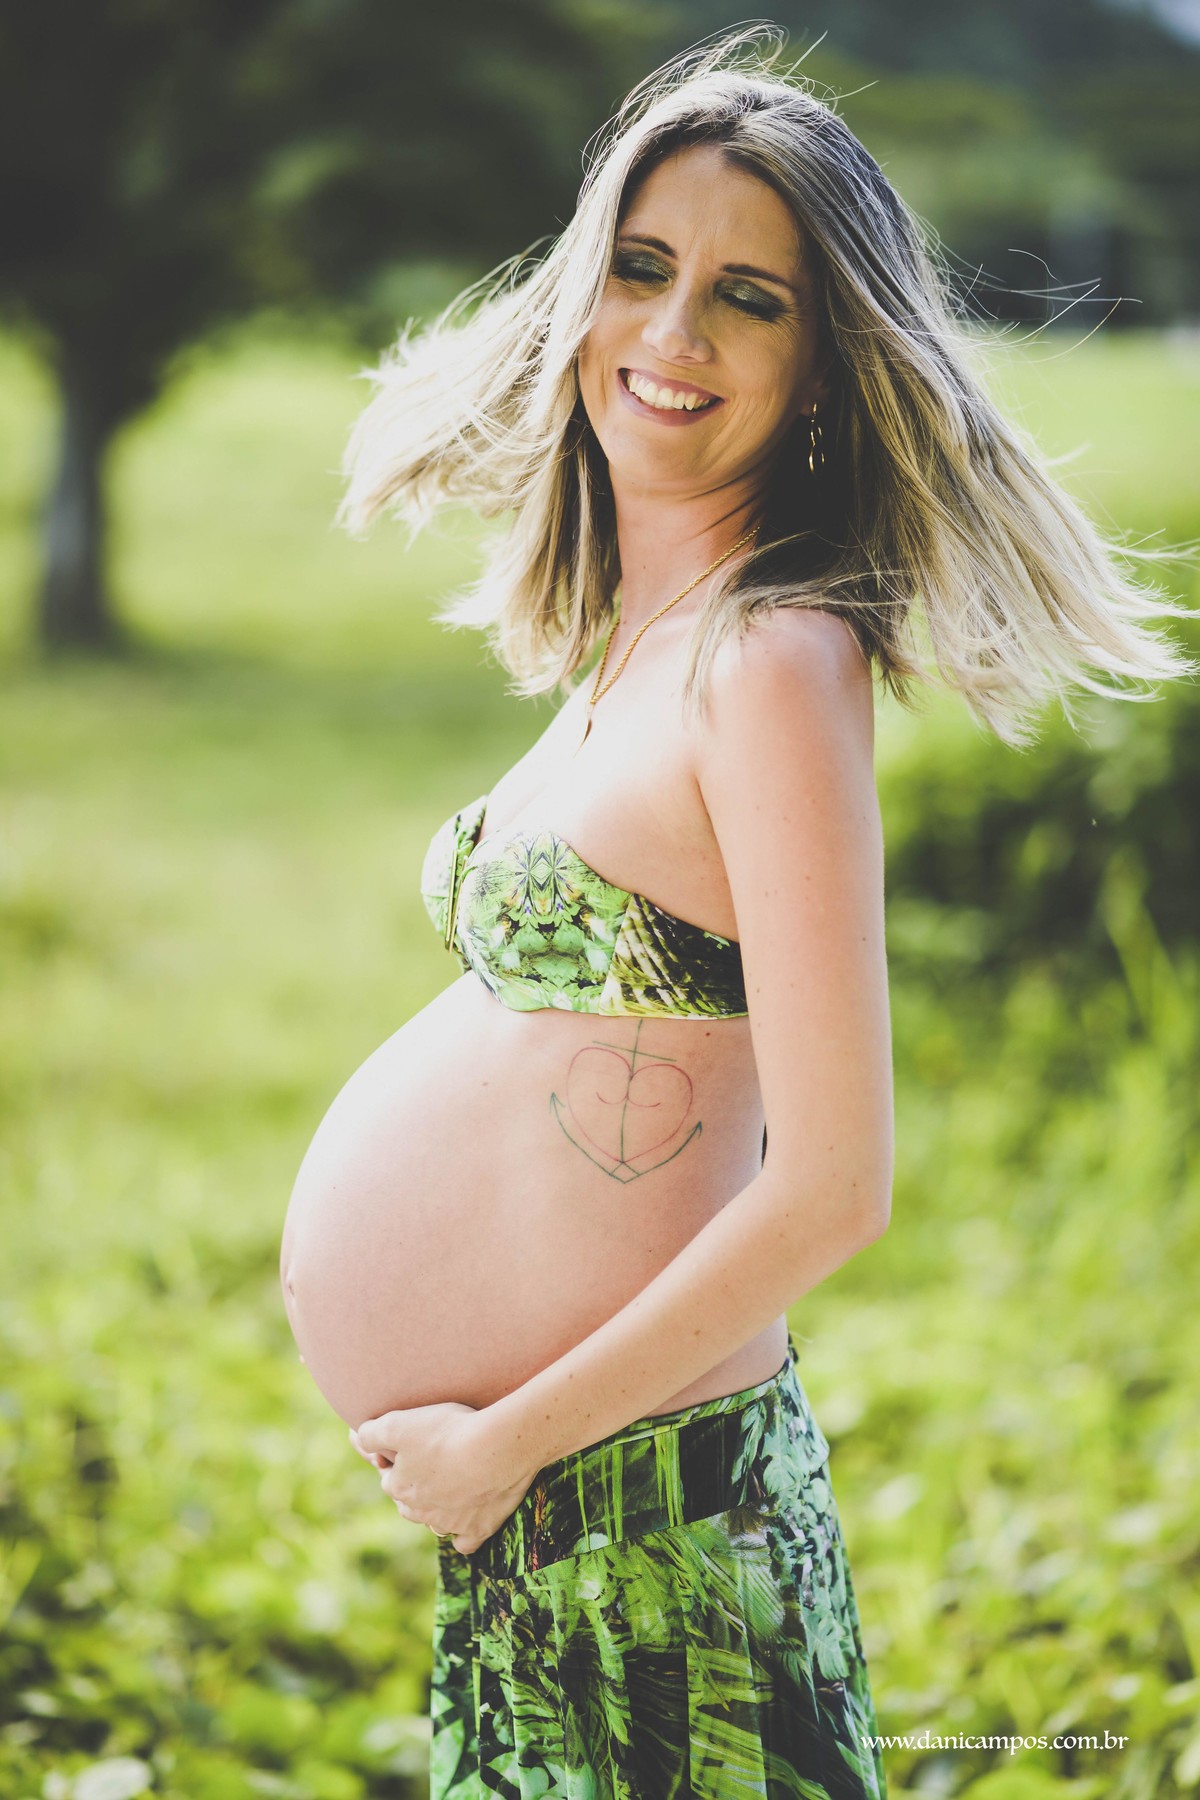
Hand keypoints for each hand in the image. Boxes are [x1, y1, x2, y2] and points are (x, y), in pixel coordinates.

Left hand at [350, 1400, 541, 1554]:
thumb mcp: (398, 1424)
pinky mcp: (478, 1531)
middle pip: (409, 1504)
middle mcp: (420, 1512)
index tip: (409, 1443)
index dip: (396, 1460)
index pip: (388, 1477)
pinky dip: (464, 1536)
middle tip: (430, 1463)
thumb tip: (356, 1438)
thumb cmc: (447, 1432)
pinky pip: (466, 1543)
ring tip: (451, 1486)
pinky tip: (467, 1524)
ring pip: (435, 1522)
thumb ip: (371, 1433)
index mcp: (399, 1487)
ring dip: (437, 1509)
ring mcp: (450, 1525)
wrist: (497, 1448)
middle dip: (414, 1488)